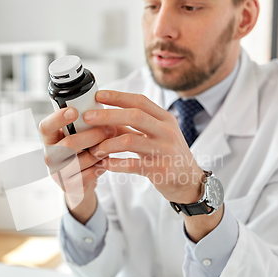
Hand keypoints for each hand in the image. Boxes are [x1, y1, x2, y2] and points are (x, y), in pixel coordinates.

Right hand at [39, 107, 116, 223]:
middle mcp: (49, 156)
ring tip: (110, 146)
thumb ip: (84, 124)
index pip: (46, 127)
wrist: (80, 183)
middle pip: (68, 144)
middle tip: (110, 129)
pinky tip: (105, 162)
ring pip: (81, 160)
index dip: (57, 119)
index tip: (73, 111)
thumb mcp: (78, 136)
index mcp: (50, 139)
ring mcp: (57, 173)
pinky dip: (100, 167)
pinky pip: (88, 175)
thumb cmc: (81, 152)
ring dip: (100, 152)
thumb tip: (101, 110)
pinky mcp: (68, 187)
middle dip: (92, 135)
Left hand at [84, 90, 204, 203]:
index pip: (140, 101)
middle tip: (87, 118)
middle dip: (107, 115)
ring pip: (131, 141)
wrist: (190, 181)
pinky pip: (132, 165)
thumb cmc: (167, 155)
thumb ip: (132, 127)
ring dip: (108, 144)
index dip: (118, 97)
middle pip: (134, 116)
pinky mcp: (161, 170)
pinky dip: (115, 164)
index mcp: (165, 119)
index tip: (98, 95)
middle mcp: (167, 131)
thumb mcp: (155, 136)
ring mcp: (165, 150)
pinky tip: (103, 164)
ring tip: (94, 149)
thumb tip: (103, 116)